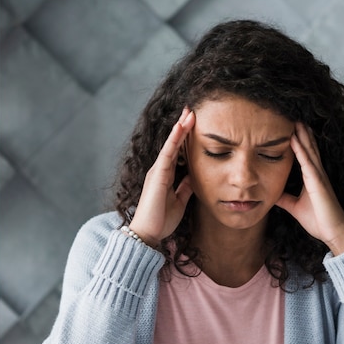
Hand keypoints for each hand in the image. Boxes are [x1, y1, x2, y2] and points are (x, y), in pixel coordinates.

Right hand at [128, 107, 194, 247]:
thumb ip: (185, 187)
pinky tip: (180, 127)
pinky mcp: (157, 175)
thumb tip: (194, 176)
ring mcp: (157, 171)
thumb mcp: (179, 201)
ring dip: (180, 128)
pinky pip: (167, 153)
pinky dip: (174, 140)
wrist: (148, 234)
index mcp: (166, 175)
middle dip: (182, 126)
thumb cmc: (162, 220)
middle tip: (191, 109)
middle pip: (173, 143)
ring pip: (170, 144)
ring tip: (189, 112)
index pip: (178, 151)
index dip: (185, 137)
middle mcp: (160, 170)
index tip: (194, 122)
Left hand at [275, 122, 343, 255]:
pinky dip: (300, 151)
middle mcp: (317, 174)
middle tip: (294, 116)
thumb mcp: (295, 207)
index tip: (291, 127)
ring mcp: (318, 177)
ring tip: (295, 120)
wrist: (334, 234)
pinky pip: (308, 163)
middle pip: (309, 148)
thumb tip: (271, 193)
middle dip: (302, 132)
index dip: (300, 140)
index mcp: (313, 178)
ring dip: (302, 135)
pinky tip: (294, 140)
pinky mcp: (318, 183)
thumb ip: (285, 199)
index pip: (305, 154)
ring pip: (309, 151)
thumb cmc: (319, 221)